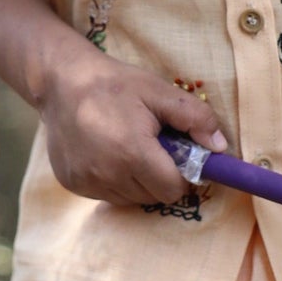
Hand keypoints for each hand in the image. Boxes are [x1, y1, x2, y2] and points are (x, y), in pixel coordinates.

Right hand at [37, 42, 225, 206]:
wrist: (61, 82)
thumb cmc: (114, 84)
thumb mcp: (158, 92)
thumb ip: (194, 118)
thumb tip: (220, 147)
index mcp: (132, 152)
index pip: (172, 189)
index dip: (180, 174)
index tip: (175, 155)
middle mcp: (107, 173)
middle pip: (153, 197)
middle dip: (160, 177)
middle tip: (151, 147)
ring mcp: (87, 181)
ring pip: (130, 199)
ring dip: (137, 181)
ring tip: (127, 148)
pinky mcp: (72, 184)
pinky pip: (107, 194)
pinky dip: (114, 180)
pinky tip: (107, 154)